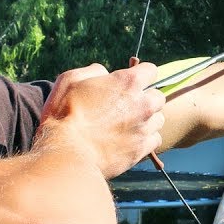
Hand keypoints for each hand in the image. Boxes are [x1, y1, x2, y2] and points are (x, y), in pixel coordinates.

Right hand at [37, 63, 165, 177]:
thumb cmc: (64, 114)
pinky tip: (131, 140)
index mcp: (127, 83)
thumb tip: (105, 74)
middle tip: (127, 106)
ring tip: (129, 125)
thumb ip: (93, 71)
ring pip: (159, 119)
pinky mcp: (141, 149)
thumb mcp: (70, 80)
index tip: (131, 82)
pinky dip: (146, 139)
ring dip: (147, 120)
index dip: (141, 75)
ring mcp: (144, 127)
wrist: (67, 153)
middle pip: (158, 96)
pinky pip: (155, 140)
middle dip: (146, 98)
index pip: (151, 70)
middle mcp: (142, 104)